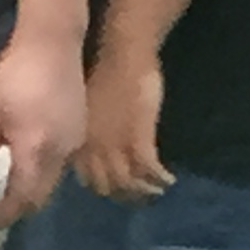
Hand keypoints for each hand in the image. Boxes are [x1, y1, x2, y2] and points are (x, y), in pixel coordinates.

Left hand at [0, 23, 87, 224]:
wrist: (53, 40)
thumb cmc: (15, 71)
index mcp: (34, 149)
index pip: (21, 198)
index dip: (3, 214)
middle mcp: (59, 154)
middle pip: (40, 198)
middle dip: (18, 207)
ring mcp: (73, 144)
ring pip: (52, 183)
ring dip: (31, 190)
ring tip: (9, 183)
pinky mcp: (79, 134)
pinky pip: (60, 165)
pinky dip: (43, 172)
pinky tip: (28, 159)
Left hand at [74, 39, 171, 201]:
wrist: (122, 53)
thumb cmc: (105, 70)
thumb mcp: (88, 108)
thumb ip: (90, 130)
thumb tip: (96, 144)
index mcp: (80, 140)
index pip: (87, 178)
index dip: (102, 187)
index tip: (116, 188)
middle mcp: (94, 149)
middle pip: (108, 187)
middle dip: (124, 196)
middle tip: (140, 196)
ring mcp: (116, 147)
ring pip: (129, 183)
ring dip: (145, 192)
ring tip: (157, 191)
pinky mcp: (138, 141)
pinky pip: (149, 170)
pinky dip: (160, 178)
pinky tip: (169, 179)